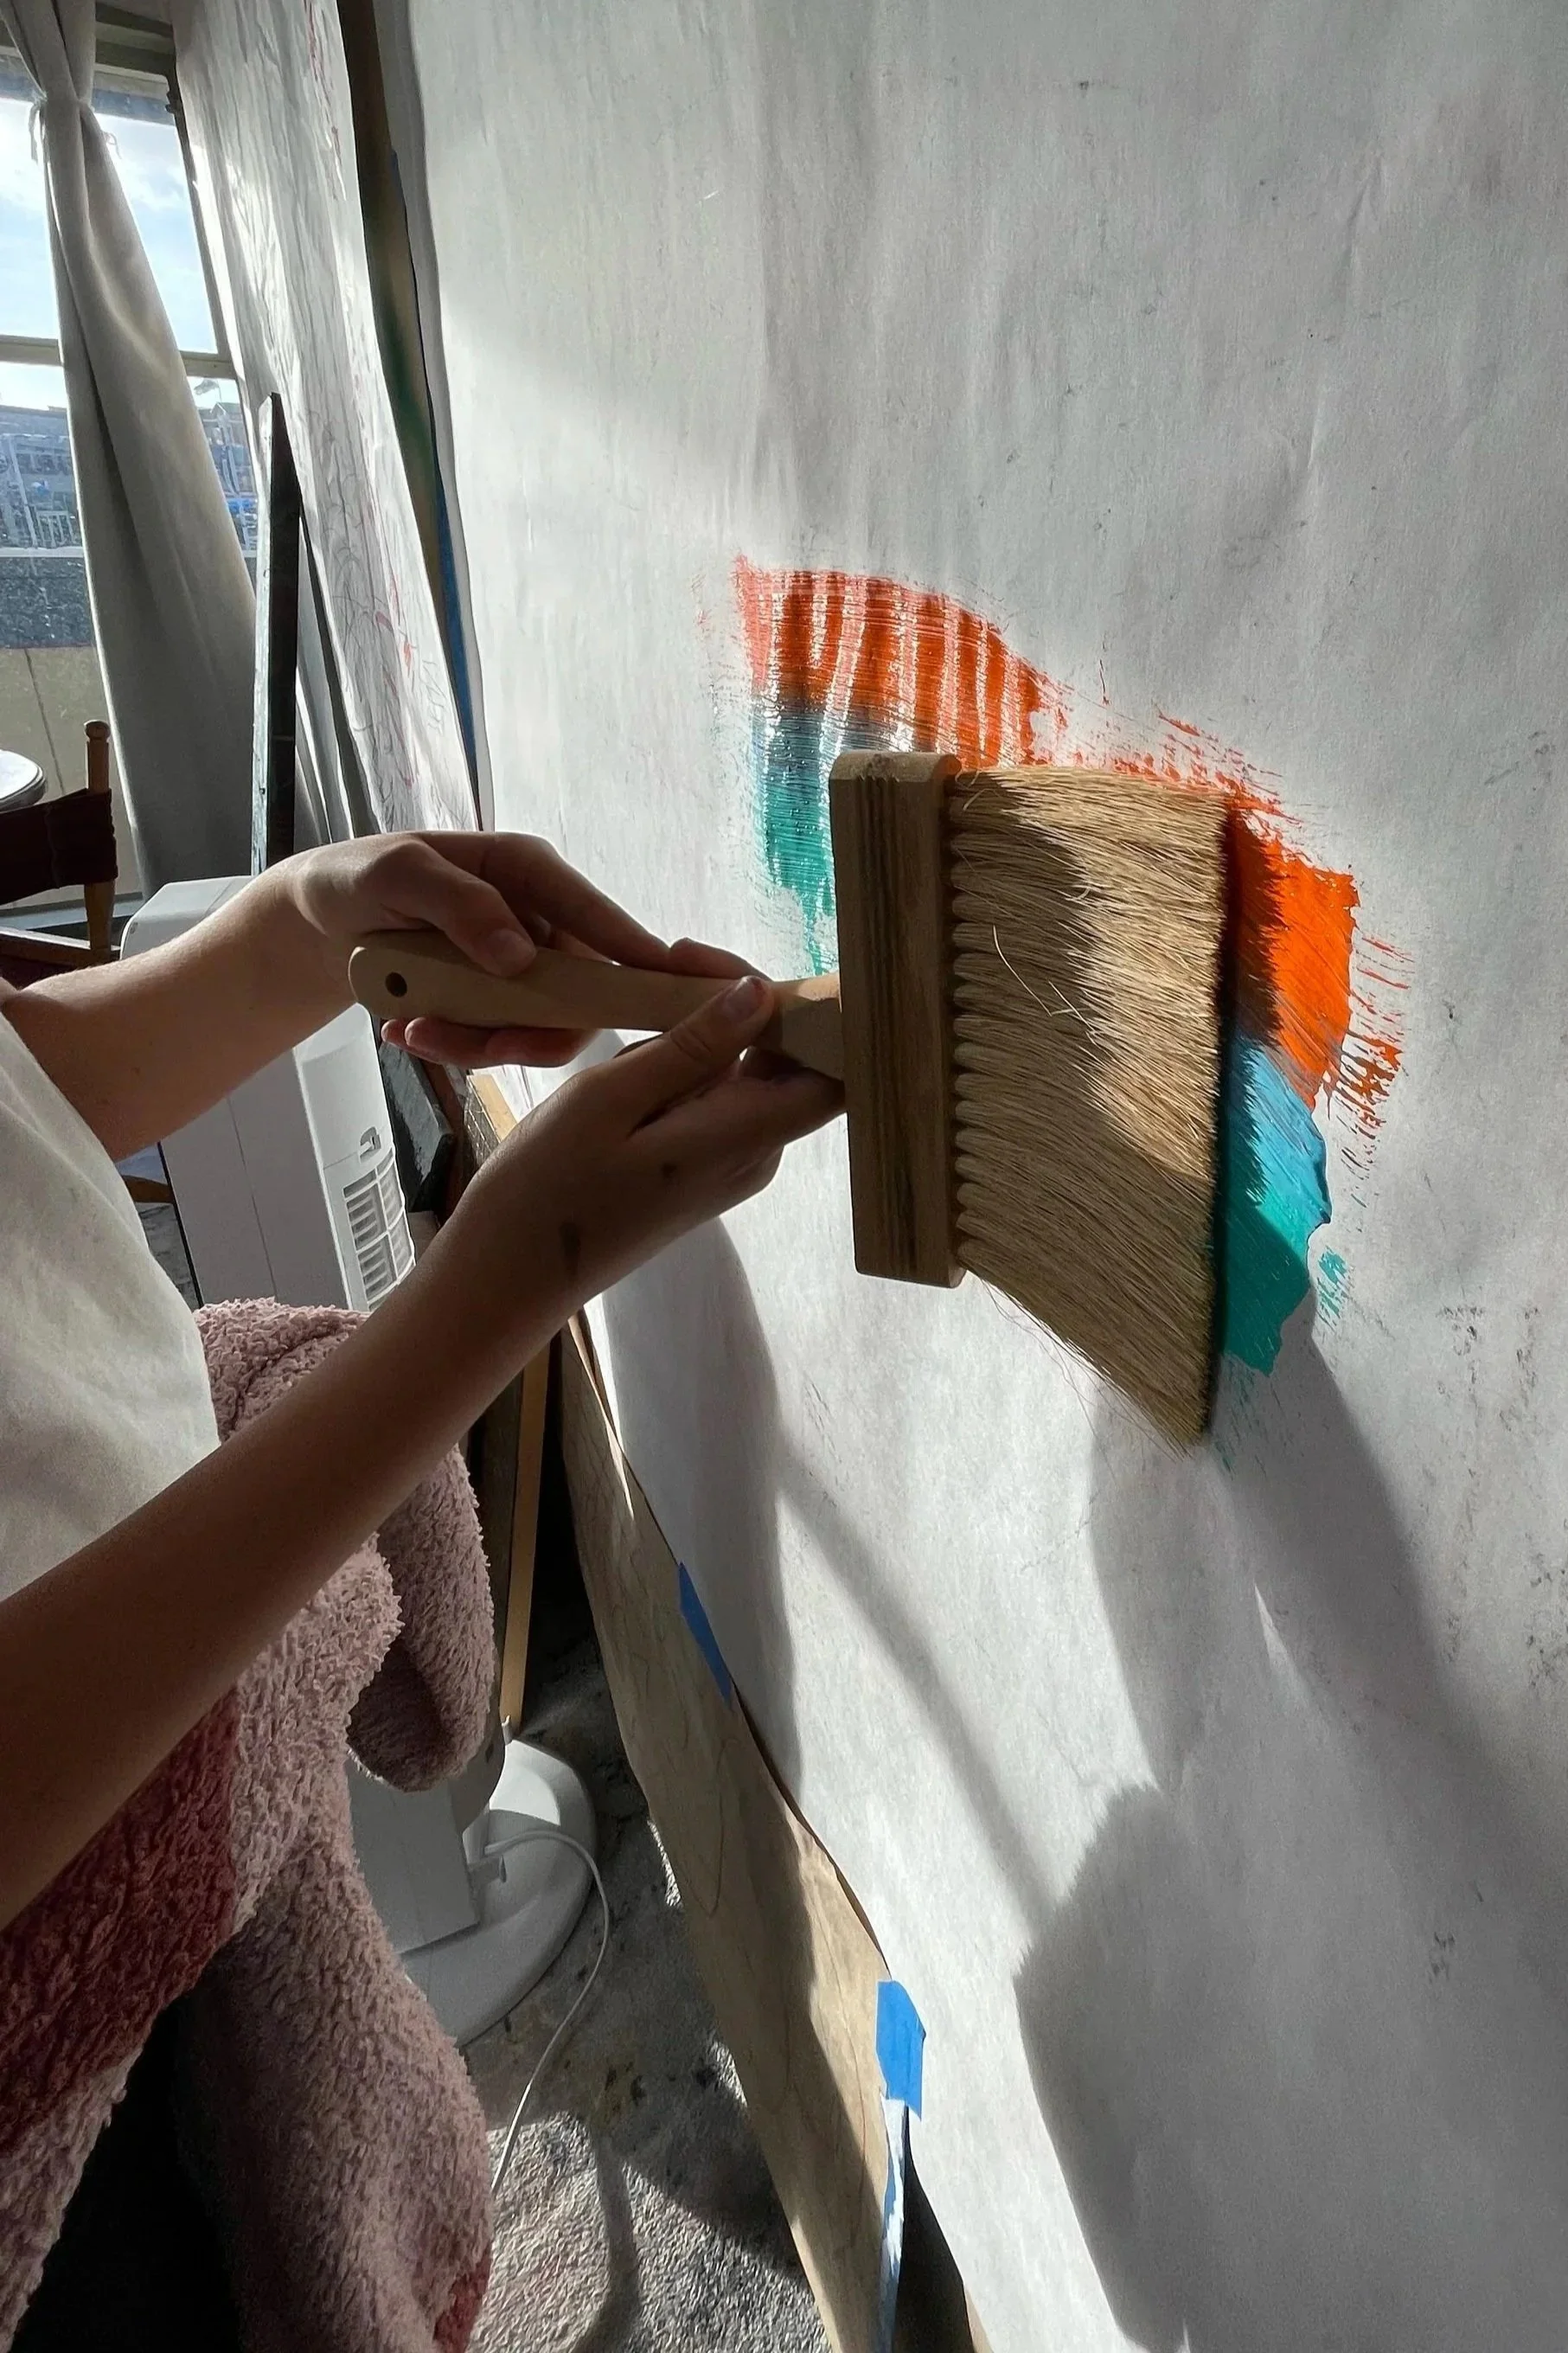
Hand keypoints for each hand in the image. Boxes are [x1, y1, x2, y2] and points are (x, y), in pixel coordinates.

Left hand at [279, 831, 679, 1067]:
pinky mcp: (497, 1003)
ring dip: (479, 1043)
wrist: (320, 921)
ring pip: (540, 1027)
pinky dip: (455, 1047)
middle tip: (474, 1045)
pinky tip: (405, 1031)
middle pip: (578, 990)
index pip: (595, 913)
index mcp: (527, 870)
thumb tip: (521, 958)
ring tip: (411, 1033)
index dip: (635, 951)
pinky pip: (500, 1041)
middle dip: (530, 1028)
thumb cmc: (356, 879)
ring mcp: (521, 966)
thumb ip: (460, 904)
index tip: (667, 986)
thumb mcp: (396, 876)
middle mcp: (538, 920)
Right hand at [449, 973, 842, 1313]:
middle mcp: (754, 1153)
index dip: (817, 1012)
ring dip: (706, 1032)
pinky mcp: (702, 1165)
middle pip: (791, 1060)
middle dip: (748, 1003)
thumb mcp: (609, 1099)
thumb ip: (691, 1047)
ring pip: (750, 1071)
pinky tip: (632, 1061)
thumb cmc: (548, 1187)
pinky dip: (685, 1064)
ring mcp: (730, 1162)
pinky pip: (718, 1095)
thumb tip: (761, 994)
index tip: (751, 971)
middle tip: (674, 961)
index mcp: (743, 1139)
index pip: (835, 1073)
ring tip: (640, 1010)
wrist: (509, 1271)